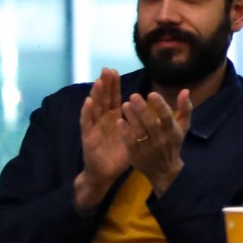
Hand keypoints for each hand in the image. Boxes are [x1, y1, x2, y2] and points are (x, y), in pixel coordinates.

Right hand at [74, 68, 132, 209]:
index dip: (113, 85)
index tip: (115, 70)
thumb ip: (141, 123)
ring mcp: (94, 127)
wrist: (105, 172)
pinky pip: (86, 122)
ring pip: (94, 107)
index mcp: (114, 118)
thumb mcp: (134, 136)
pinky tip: (88, 102)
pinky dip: (87, 112)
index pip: (113, 98)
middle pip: (103, 98)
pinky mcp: (88, 136)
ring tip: (99, 81)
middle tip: (107, 69)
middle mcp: (102, 120)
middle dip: (105, 84)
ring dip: (96, 94)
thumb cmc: (120, 154)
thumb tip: (155, 111)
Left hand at [119, 89, 191, 195]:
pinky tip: (119, 122)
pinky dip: (125, 133)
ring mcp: (148, 147)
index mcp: (172, 131)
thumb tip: (185, 90)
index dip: (160, 106)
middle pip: (151, 123)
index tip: (151, 94)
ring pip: (139, 131)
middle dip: (142, 109)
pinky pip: (130, 142)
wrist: (164, 170)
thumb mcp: (182, 127)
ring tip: (124, 105)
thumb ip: (185, 109)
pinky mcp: (136, 154)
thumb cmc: (173, 144)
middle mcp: (160, 139)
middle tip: (133, 95)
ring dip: (131, 118)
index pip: (167, 117)